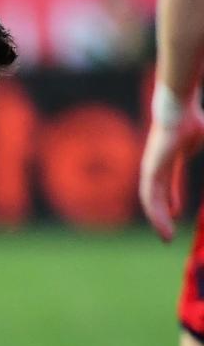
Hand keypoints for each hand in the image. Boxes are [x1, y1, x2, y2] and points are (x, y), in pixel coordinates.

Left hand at [140, 105, 203, 241]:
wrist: (179, 108)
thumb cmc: (196, 122)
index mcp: (173, 156)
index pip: (169, 183)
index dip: (173, 199)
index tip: (177, 213)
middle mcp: (159, 164)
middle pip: (159, 195)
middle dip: (163, 214)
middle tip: (168, 233)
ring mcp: (152, 167)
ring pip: (152, 199)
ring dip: (158, 219)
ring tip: (166, 236)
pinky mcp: (149, 170)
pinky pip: (149, 196)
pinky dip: (155, 212)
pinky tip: (162, 225)